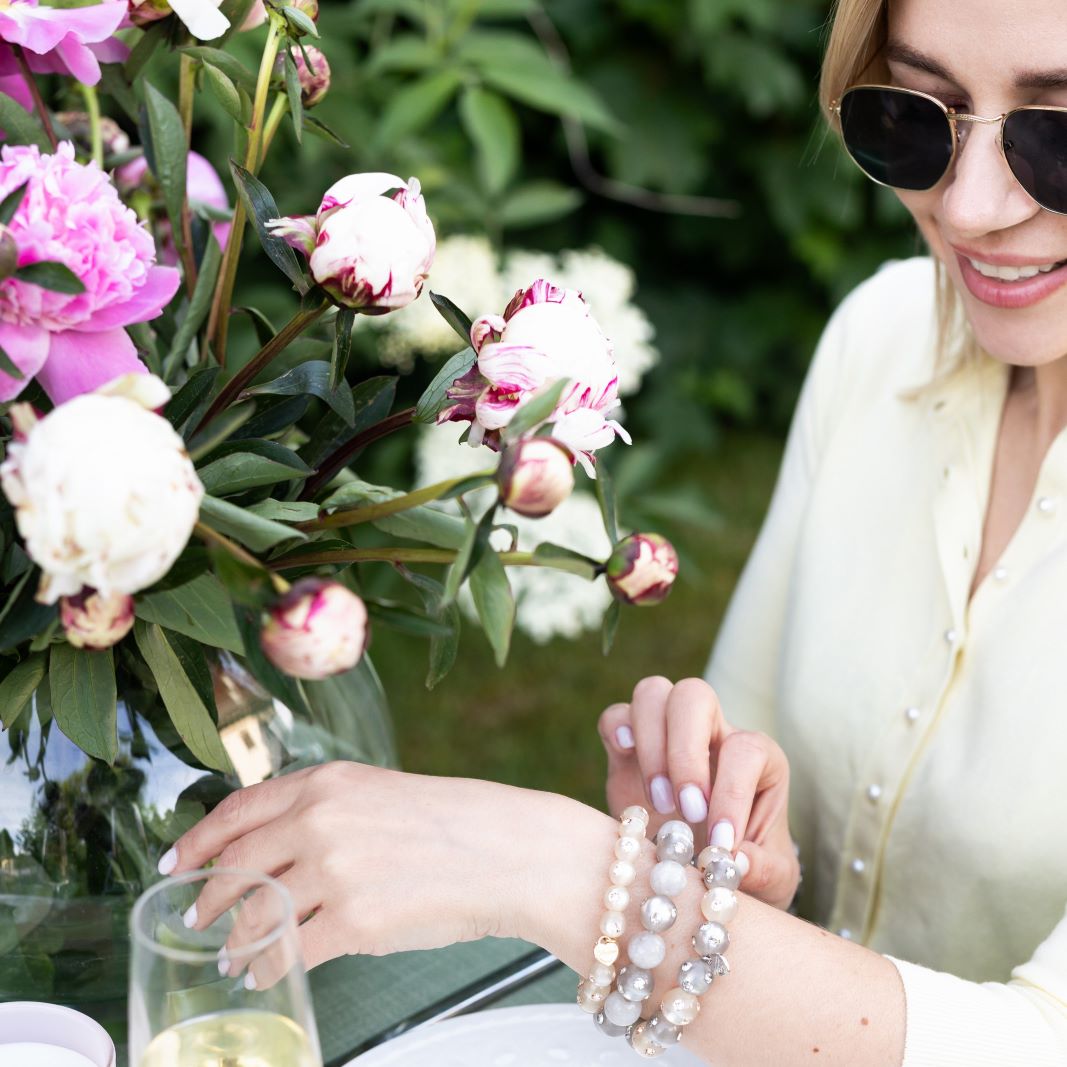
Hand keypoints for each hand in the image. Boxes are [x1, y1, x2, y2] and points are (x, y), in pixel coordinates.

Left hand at [161, 763, 554, 985]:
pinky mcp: (353, 921)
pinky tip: (265, 973)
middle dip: (208, 900)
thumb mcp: (380, 794)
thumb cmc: (455, 824)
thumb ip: (325, 811)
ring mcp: (334, 870)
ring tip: (233, 956)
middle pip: (237, 866)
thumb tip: (273, 851)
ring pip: (256, 915)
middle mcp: (320, 820)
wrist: (509, 851)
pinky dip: (268, 968)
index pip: (239, 809)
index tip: (176, 863)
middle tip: (196, 920)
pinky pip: (288, 953)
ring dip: (236, 942)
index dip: (199, 840)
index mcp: (327, 781)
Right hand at [598, 676, 799, 909]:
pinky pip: (616, 715)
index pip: (745, 749)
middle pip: (695, 696)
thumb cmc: (750, 868)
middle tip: (684, 810)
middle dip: (685, 752)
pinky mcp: (629, 752)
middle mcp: (713, 733)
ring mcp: (667, 735)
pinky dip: (616, 728)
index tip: (720, 841)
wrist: (710, 874)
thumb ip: (764, 871)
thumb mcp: (774, 882)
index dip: (732, 791)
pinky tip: (623, 755)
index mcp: (758, 757)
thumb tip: (735, 861)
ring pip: (653, 695)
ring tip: (658, 802)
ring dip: (650, 744)